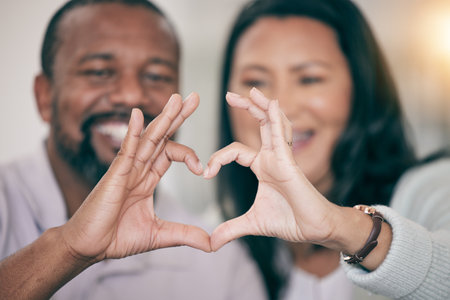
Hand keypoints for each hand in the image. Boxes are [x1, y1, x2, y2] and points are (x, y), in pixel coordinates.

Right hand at [60, 93, 210, 262]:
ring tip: (177, 98)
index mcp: (147, 178)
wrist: (89, 247)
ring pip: (148, 137)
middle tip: (194, 97)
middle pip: (162, 136)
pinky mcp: (114, 175)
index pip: (170, 153)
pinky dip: (133, 132)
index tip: (203, 170)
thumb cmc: (117, 237)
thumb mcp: (159, 234)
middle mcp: (138, 169)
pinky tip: (138, 114)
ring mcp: (126, 169)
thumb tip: (212, 243)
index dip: (189, 155)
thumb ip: (185, 234)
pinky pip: (126, 149)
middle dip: (178, 116)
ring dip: (163, 117)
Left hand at [207, 88, 338, 250]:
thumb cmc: (289, 222)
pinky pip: (282, 135)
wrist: (313, 230)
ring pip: (272, 123)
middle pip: (259, 124)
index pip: (236, 152)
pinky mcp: (289, 162)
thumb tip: (211, 243)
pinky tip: (270, 103)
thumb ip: (231, 229)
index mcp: (263, 167)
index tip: (206, 173)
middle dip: (247, 108)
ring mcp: (282, 157)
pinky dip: (276, 118)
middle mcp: (272, 157)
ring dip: (262, 106)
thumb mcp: (251, 223)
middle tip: (230, 95)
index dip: (218, 158)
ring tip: (251, 90)